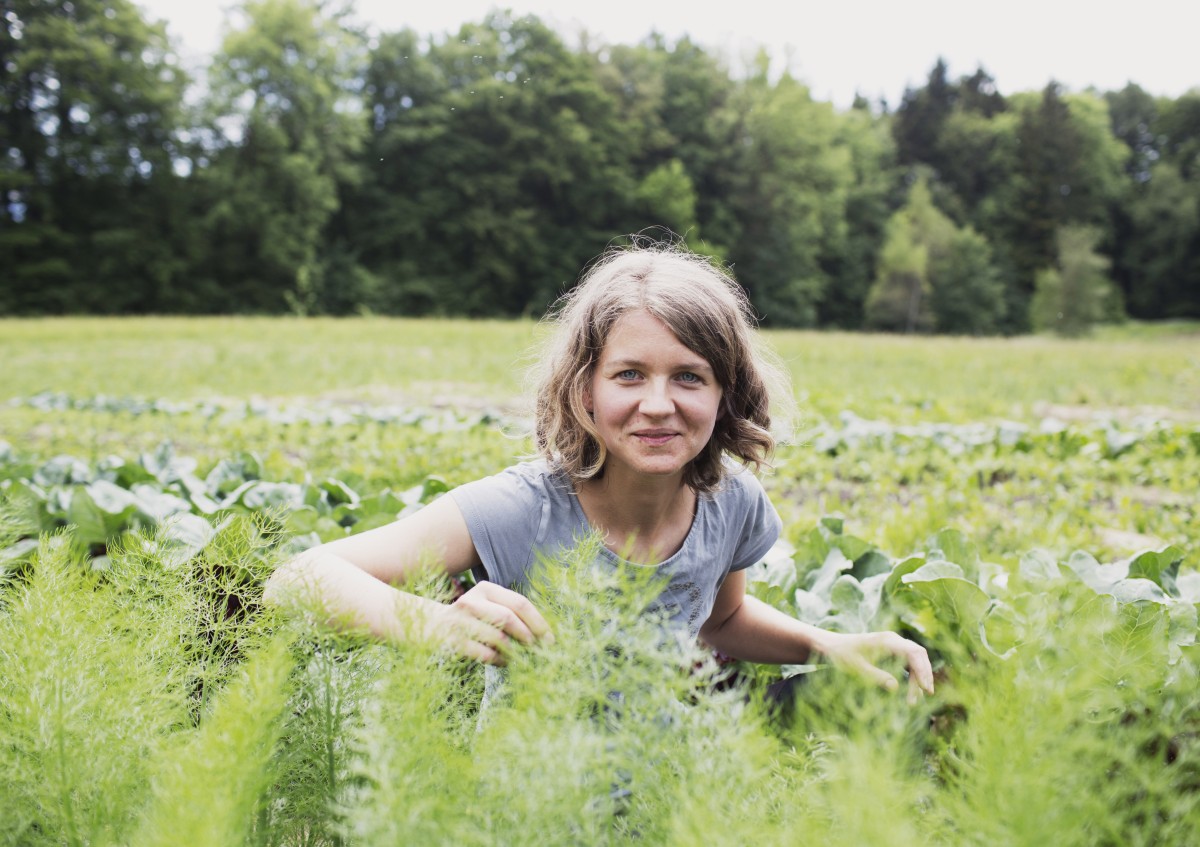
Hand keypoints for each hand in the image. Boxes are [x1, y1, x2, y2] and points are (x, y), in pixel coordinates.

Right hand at [429, 582, 552, 664]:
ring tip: (522, 658)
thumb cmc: (469, 618)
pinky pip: (486, 654)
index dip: (538, 622)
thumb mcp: (487, 605)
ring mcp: (460, 621)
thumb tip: (542, 635)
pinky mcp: (453, 642)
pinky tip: (505, 662)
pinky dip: (500, 661)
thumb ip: (509, 612)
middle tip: (538, 650)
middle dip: (528, 637)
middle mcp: (472, 601)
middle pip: (509, 618)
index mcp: (485, 589)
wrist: (429, 625)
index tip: (550, 639)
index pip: (519, 603)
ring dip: (515, 652)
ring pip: (498, 638)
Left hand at [815, 630, 934, 704]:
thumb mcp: (856, 668)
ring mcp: (893, 644)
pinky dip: (912, 675)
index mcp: (887, 640)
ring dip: (918, 677)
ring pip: (915, 658)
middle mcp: (893, 639)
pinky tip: (912, 690)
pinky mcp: (891, 650)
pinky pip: (908, 661)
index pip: (913, 653)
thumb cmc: (841, 655)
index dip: (922, 671)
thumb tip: (895, 687)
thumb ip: (875, 676)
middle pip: (919, 655)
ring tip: (914, 700)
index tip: (925, 689)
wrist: (830, 646)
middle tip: (925, 696)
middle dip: (924, 675)